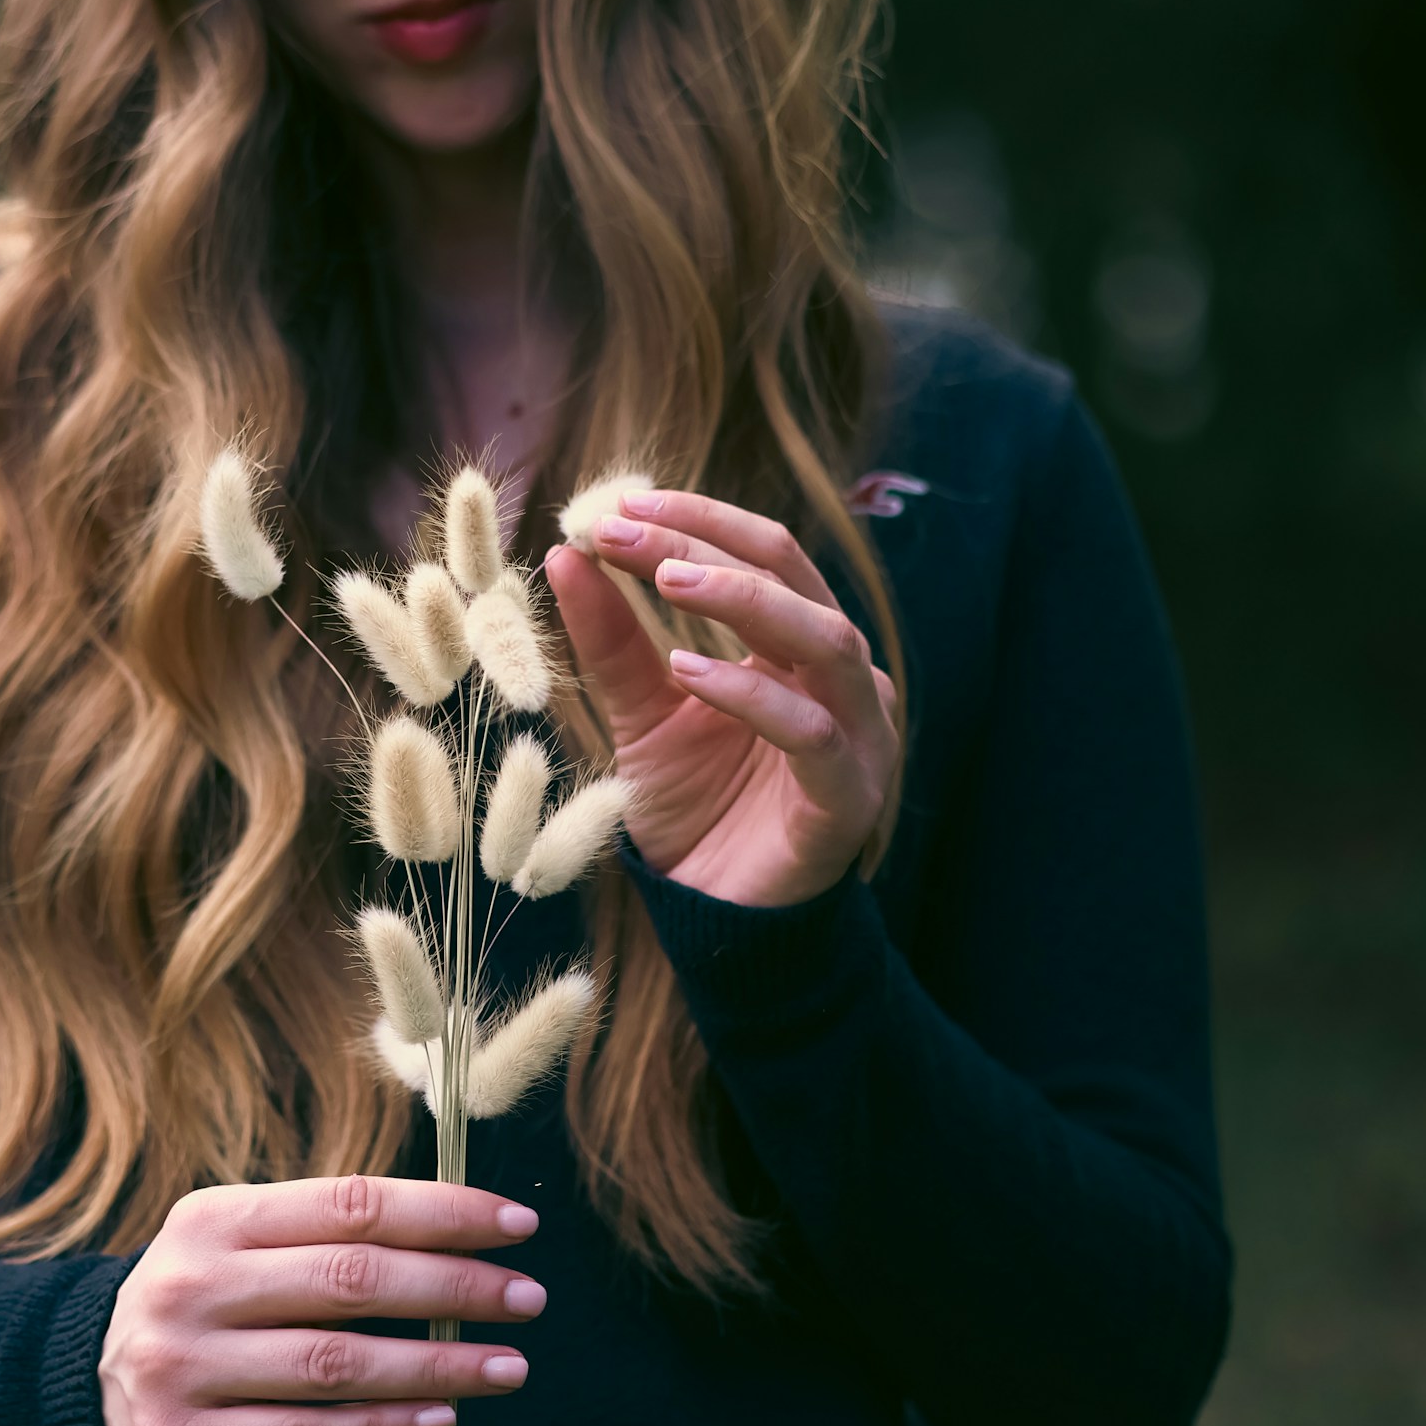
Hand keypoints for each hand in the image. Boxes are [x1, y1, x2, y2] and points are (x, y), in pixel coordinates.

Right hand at [99, 1175, 547, 1425]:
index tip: (514, 1225)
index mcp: (216, 1218)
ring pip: (335, 1365)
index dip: (441, 1212)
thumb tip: (457, 1229)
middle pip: (349, 1281)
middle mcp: (195, 1285)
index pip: (350, 1205)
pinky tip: (440, 1417)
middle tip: (526, 1298)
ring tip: (506, 1366)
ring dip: (435, 1366)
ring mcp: (185, 1364)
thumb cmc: (202, 1296)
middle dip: (453, 1288)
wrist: (84, 1381)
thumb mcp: (237, 1240)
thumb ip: (324, 1230)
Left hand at [541, 489, 898, 908]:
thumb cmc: (693, 806)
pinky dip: (749, 694)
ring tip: (666, 578)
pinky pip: (810, 732)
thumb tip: (567, 554)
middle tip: (626, 527)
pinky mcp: (848, 797)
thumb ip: (615, 640)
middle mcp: (842, 678)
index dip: (690, 522)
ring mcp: (858, 735)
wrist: (716, 916)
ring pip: (825, 641)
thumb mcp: (640, 712)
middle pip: (794, 577)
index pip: (762, 556)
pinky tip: (687, 671)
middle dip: (708, 542)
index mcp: (801, 648)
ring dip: (744, 599)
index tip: (610, 509)